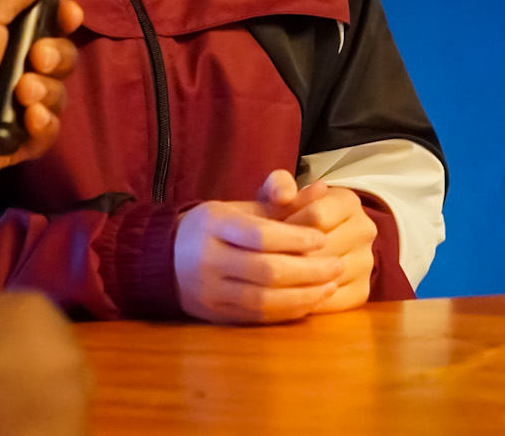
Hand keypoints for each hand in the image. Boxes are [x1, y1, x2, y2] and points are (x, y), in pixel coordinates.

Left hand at [0, 0, 84, 181]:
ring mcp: (16, 107)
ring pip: (58, 97)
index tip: (69, 16)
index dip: (66, 20)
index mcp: (8, 35)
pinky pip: (47, 135)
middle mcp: (16, 69)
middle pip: (63, 60)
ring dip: (47, 93)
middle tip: (34, 60)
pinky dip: (43, 126)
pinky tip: (27, 119)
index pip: (54, 25)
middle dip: (56, 58)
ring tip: (22, 95)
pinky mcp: (15, 143)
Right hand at [173, 173, 343, 323]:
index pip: (260, 235)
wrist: (166, 259)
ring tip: (332, 285)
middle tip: (338, 265)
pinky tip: (311, 302)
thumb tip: (323, 188)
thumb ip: (281, 202)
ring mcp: (210, 292)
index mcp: (215, 225)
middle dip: (308, 271)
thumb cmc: (214, 228)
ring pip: (264, 300)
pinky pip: (258, 317)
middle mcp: (209, 260)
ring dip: (304, 295)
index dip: (295, 238)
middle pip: (266, 271)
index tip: (322, 239)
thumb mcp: (241, 207)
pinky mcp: (216, 315)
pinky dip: (288, 311)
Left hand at [259, 171, 376, 313]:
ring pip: (326, 277)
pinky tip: (288, 295)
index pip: (317, 216)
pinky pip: (331, 302)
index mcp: (349, 201)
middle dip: (289, 257)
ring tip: (273, 278)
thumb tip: (283, 195)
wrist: (315, 240)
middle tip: (264, 261)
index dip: (287, 228)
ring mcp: (367, 262)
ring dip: (297, 282)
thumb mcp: (282, 196)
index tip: (266, 235)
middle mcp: (365, 230)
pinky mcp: (362, 291)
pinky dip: (307, 302)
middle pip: (322, 250)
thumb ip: (278, 186)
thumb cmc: (291, 216)